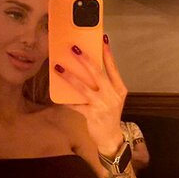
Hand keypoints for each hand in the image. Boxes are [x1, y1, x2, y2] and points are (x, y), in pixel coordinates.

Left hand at [54, 36, 126, 154]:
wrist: (111, 138)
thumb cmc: (110, 115)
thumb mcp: (112, 98)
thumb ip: (104, 85)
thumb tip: (87, 69)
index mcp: (119, 89)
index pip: (113, 67)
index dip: (107, 53)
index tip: (102, 39)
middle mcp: (112, 95)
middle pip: (97, 73)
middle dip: (85, 59)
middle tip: (75, 48)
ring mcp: (102, 105)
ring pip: (83, 87)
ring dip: (70, 76)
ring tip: (59, 67)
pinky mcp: (92, 114)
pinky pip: (76, 104)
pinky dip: (67, 100)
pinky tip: (58, 96)